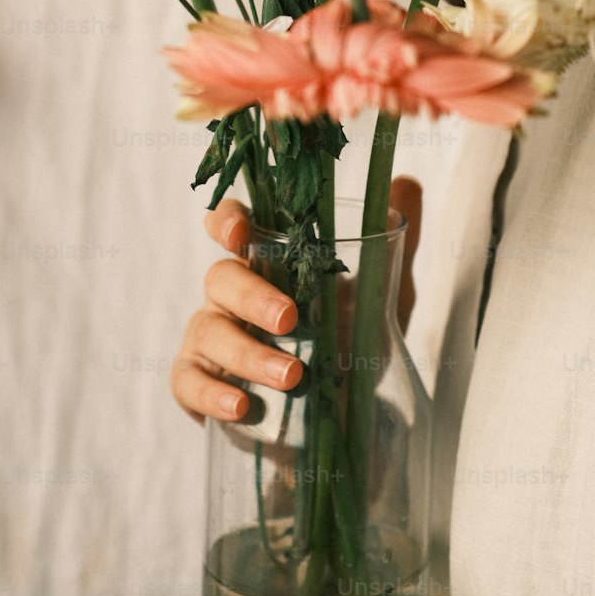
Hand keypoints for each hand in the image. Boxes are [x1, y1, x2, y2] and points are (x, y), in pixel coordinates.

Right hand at [170, 177, 422, 425]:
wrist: (341, 412)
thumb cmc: (346, 339)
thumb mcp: (376, 294)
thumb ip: (387, 243)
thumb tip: (406, 183)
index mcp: (264, 262)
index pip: (232, 225)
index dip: (227, 221)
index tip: (241, 232)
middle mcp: (230, 294)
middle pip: (221, 277)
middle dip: (253, 296)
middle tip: (291, 319)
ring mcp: (210, 339)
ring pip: (208, 332)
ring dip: (248, 353)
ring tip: (292, 375)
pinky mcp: (198, 386)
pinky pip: (188, 383)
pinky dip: (211, 393)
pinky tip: (241, 406)